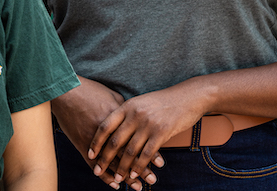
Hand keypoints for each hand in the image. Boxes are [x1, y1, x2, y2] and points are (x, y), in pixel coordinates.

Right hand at [53, 77, 158, 189]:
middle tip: (153, 180)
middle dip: (141, 169)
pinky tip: (115, 185)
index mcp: (120, 118)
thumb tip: (136, 120)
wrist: (67, 91)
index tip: (161, 163)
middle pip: (128, 154)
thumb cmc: (90, 91)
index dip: (149, 152)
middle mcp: (109, 131)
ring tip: (137, 186)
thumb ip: (125, 110)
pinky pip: (95, 165)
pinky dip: (105, 177)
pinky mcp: (82, 145)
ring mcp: (95, 140)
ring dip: (126, 176)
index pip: (138, 140)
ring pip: (113, 163)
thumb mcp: (112, 96)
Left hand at [89, 83, 204, 185]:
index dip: (96, 141)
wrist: (186, 97)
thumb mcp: (140, 103)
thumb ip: (127, 114)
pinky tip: (134, 174)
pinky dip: (139, 166)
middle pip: (115, 141)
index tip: (90, 154)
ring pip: (130, 150)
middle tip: (98, 171)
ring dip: (122, 167)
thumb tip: (112, 128)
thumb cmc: (162, 101)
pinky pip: (146, 154)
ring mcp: (148, 124)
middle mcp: (135, 115)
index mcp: (127, 106)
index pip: (105, 126)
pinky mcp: (161, 132)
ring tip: (117, 179)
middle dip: (105, 158)